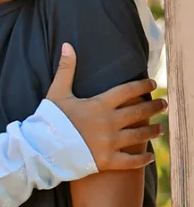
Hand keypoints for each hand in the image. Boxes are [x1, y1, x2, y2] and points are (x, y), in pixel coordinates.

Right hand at [45, 43, 164, 171]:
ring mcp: (110, 142)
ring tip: (161, 128)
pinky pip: (132, 161)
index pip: (127, 91)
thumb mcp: (56, 92)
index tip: (152, 83)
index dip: (142, 85)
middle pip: (139, 112)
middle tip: (164, 104)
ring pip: (140, 135)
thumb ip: (65, 69)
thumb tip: (67, 45)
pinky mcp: (108, 160)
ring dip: (153, 131)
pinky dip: (143, 159)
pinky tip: (150, 156)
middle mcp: (109, 123)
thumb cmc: (49, 120)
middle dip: (154, 107)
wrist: (42, 148)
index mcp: (99, 105)